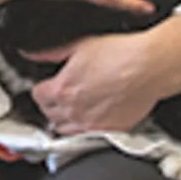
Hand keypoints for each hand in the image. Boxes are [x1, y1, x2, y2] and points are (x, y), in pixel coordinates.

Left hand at [23, 33, 161, 134]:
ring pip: (64, 129)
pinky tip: (91, 112)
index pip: (37, 95)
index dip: (41, 86)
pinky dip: (83, 127)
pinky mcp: (109, 131)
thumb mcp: (80, 44)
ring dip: (63, 117)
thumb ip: (50, 52)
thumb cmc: (119, 53)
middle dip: (50, 102)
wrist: (149, 66)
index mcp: (63, 89)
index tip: (47, 82)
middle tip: (59, 91)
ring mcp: (91, 125)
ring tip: (73, 103)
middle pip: (48, 114)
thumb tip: (31, 53)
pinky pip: (86, 135)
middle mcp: (74, 111)